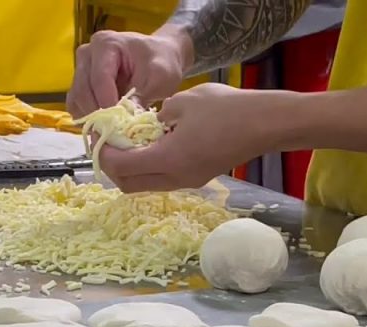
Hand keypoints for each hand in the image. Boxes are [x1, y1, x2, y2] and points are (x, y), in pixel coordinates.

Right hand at [67, 29, 189, 117]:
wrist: (160, 57)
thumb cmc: (162, 63)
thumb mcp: (160, 77)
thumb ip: (142, 95)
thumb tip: (124, 119)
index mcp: (106, 44)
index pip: (99, 78)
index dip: (107, 103)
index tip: (119, 123)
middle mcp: (87, 54)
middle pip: (82, 90)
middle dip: (97, 114)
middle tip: (113, 131)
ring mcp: (80, 69)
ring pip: (76, 99)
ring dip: (90, 118)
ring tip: (111, 128)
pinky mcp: (80, 85)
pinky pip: (75, 105)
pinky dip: (87, 118)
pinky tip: (104, 124)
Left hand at [99, 83, 297, 191]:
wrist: (266, 123)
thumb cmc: (226, 108)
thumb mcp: (182, 102)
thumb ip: (156, 116)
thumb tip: (145, 126)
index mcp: (168, 160)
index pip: (121, 167)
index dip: (104, 152)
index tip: (99, 134)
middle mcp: (175, 178)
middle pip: (128, 185)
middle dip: (112, 166)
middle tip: (108, 143)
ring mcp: (187, 181)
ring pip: (145, 184)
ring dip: (131, 168)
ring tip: (128, 142)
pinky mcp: (197, 178)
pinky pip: (162, 178)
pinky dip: (149, 166)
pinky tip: (152, 143)